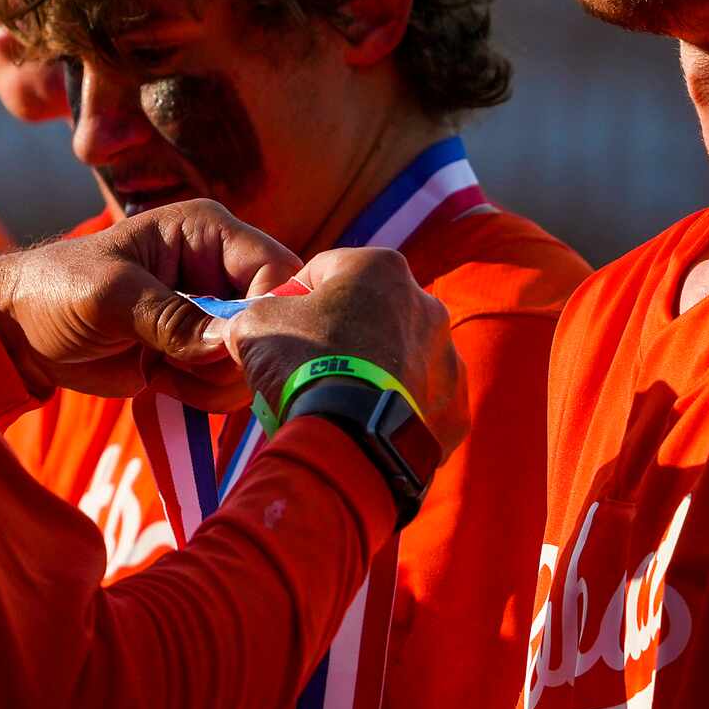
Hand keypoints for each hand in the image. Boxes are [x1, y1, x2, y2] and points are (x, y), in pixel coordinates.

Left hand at [0, 201, 298, 406]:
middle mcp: (221, 270)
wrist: (21, 333)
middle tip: (181, 367)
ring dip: (213, 381)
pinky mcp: (199, 354)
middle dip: (234, 356)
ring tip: (159, 371)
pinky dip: (201, 394)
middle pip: (273, 321)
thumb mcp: (110, 295)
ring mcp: (213, 316)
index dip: (266, 314)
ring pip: (253, 359)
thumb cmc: (57, 289)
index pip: (275, 271)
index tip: (228, 350)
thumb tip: (227, 344)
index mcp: (207, 232)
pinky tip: (158, 381)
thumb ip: (170, 317)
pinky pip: (228, 384)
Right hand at [222, 248, 468, 454]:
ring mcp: (448, 359)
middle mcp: (426, 305)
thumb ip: (258, 312)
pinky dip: (395, 413)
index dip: (292, 297)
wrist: (348, 439)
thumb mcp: (256, 324)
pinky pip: (419, 405)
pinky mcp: (456, 409)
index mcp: (381, 268)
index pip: (324, 271)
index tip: (276, 328)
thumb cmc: (303, 365)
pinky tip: (364, 427)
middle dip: (340, 335)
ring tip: (337, 403)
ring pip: (399, 360)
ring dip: (373, 373)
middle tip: (305, 368)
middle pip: (369, 314)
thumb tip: (252, 324)